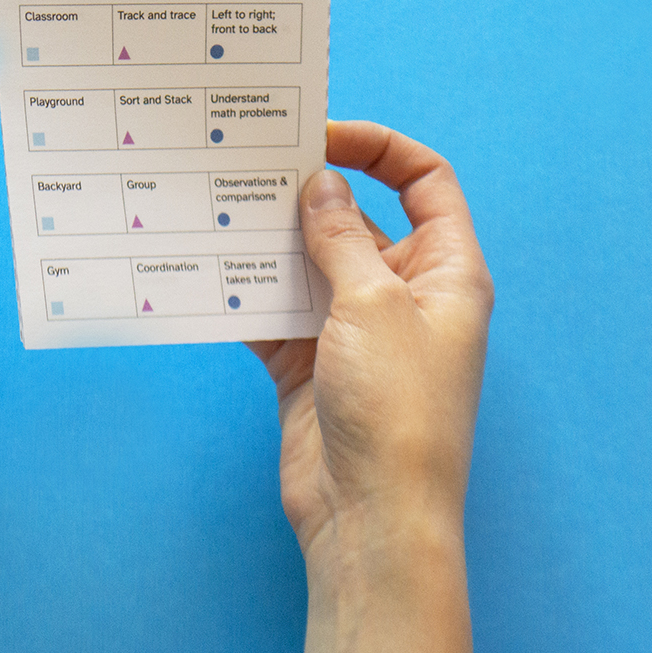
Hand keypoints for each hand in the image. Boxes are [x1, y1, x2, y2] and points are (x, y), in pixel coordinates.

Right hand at [248, 121, 493, 557]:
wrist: (370, 518)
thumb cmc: (398, 411)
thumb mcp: (372, 304)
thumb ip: (341, 237)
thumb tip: (320, 184)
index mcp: (446, 272)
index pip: (424, 181)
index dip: (378, 147)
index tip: (320, 135)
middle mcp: (404, 295)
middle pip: (356, 219)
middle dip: (306, 194)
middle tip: (249, 167)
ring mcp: (355, 333)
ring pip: (307, 265)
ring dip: (268, 243)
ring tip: (217, 211)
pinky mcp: (310, 367)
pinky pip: (273, 313)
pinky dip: (243, 296)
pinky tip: (205, 274)